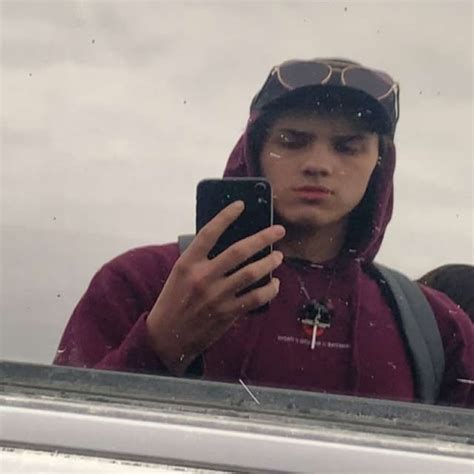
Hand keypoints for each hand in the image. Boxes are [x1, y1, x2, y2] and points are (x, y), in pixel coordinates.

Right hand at [146, 200, 285, 374]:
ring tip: (278, 257)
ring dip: (270, 262)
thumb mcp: (180, 274)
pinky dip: (269, 289)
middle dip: (264, 238)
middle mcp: (203, 277)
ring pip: (252, 273)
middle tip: (278, 230)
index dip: (226, 216)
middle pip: (239, 251)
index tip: (241, 205)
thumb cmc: (173, 302)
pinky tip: (274, 284)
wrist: (166, 338)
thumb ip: (200, 259)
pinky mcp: (227, 313)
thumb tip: (228, 243)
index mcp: (188, 264)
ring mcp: (217, 296)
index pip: (209, 233)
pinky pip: (255, 298)